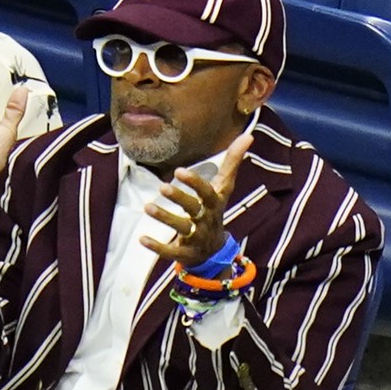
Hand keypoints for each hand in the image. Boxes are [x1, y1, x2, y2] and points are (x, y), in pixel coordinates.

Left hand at [144, 132, 244, 266]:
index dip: (195, 183)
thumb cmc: (213, 211)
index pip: (207, 192)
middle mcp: (206, 220)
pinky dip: (157, 246)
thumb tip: (248, 135)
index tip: (179, 171)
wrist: (213, 251)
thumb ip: (231, 162)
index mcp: (214, 204)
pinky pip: (170, 251)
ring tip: (147, 207)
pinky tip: (142, 239)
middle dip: (179, 198)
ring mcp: (195, 238)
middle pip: (193, 209)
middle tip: (162, 187)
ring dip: (164, 217)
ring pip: (181, 228)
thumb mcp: (223, 188)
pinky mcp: (184, 254)